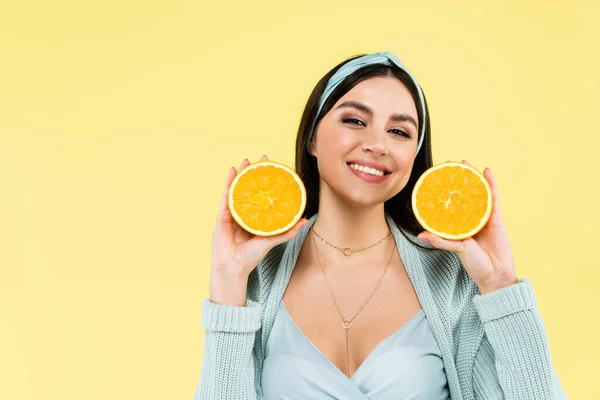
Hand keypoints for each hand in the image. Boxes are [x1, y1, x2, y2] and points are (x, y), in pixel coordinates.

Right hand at [211, 155, 308, 279]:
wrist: (233, 267)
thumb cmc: (251, 257)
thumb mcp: (272, 241)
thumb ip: (287, 232)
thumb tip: (305, 220)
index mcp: (257, 218)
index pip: (264, 196)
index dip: (269, 183)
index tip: (276, 169)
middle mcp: (246, 213)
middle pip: (251, 189)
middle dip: (256, 174)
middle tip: (263, 160)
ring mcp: (233, 213)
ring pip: (238, 189)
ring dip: (241, 174)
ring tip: (246, 161)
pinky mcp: (223, 215)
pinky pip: (226, 195)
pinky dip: (229, 182)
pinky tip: (232, 171)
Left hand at [416, 160, 518, 294]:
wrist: (496, 275)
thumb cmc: (475, 265)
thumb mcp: (456, 250)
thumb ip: (441, 241)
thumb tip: (421, 234)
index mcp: (459, 226)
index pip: (450, 205)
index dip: (445, 193)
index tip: (437, 180)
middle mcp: (470, 219)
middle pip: (463, 196)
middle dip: (457, 181)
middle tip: (449, 166)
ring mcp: (484, 217)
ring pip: (478, 193)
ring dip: (472, 178)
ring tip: (465, 164)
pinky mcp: (496, 218)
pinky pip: (493, 198)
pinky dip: (490, 184)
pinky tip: (486, 172)